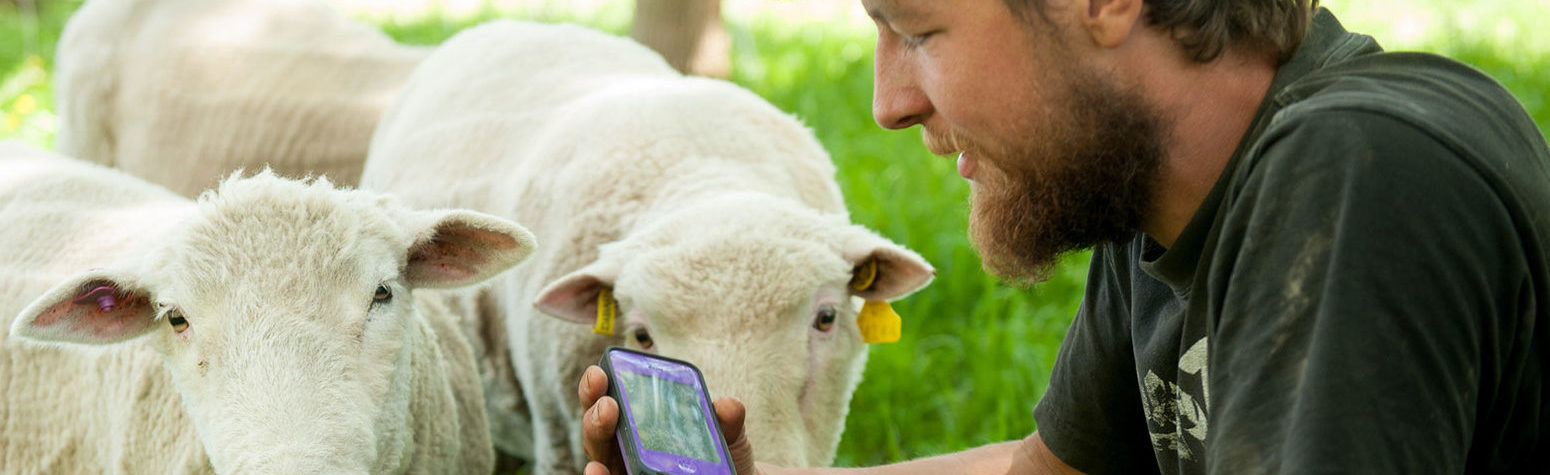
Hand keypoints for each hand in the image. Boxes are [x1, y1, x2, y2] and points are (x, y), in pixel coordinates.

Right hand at [579, 365, 761, 474]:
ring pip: (599, 456)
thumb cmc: (719, 457)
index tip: (599, 372)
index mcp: (638, 425)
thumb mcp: (726, 435)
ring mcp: (624, 470)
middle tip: (607, 402)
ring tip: (604, 418)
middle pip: (597, 430)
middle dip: (595, 412)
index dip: (597, 388)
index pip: (609, 402)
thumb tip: (728, 406)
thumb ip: (727, 420)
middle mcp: (624, 448)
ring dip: (596, 435)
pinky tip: (595, 470)